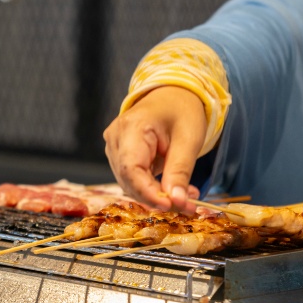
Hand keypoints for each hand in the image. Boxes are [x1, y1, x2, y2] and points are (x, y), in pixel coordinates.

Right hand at [103, 86, 207, 214]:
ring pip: (129, 184)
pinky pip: (132, 180)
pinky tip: (173, 189)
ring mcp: (114, 148)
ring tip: (185, 198)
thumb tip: (177, 202)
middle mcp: (115, 138)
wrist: (173, 95)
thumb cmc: (182, 110)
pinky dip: (152, 189)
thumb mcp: (188, 139)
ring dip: (156, 196)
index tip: (170, 206)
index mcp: (131, 128)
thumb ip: (180, 171)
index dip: (148, 193)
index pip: (132, 169)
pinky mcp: (119, 156)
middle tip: (187, 207)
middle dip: (156, 198)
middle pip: (129, 180)